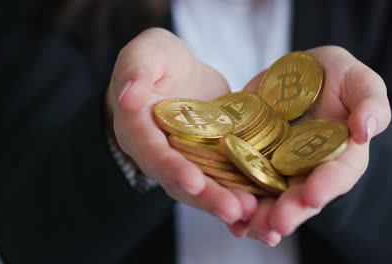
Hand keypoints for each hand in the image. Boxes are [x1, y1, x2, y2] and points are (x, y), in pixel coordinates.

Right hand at [106, 28, 256, 223]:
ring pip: (207, 188)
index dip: (172, 169)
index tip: (194, 182)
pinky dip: (243, 195)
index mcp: (140, 131)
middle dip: (209, 198)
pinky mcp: (213, 160)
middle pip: (183, 183)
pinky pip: (226, 180)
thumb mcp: (146, 54)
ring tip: (255, 214)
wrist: (179, 75)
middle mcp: (163, 155)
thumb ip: (136, 71)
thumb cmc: (157, 61)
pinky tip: (264, 210)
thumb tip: (128, 97)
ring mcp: (190, 161)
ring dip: (229, 203)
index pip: (154, 154)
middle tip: (235, 211)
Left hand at [228, 46, 390, 245]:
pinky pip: (241, 180)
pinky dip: (234, 198)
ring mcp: (278, 166)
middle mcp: (309, 168)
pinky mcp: (251, 157)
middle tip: (276, 224)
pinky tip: (227, 215)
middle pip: (300, 195)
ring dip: (260, 215)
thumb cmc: (337, 76)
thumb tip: (366, 131)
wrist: (300, 72)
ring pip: (270, 197)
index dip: (327, 185)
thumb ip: (370, 101)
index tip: (313, 196)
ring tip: (248, 227)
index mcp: (341, 154)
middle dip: (289, 211)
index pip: (338, 173)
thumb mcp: (358, 79)